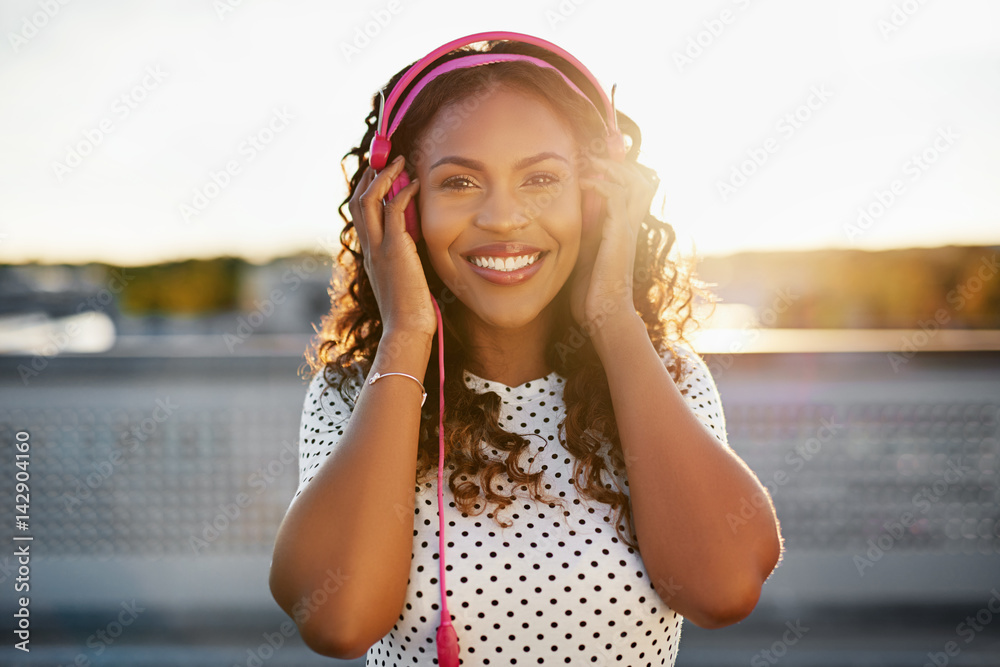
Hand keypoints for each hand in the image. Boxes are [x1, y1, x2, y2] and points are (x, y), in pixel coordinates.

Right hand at [348, 156, 435, 336]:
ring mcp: (379, 249)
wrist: (406, 331)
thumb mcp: (405, 282)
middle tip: (383, 159)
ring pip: (368, 201)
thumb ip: (406, 263)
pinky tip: (414, 184)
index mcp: (370, 257)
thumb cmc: (411, 313)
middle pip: (358, 203)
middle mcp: (369, 250)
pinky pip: (394, 211)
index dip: (366, 193)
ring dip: (383, 177)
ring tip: (397, 161)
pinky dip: (402, 192)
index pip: (360, 217)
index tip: (378, 176)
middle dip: (369, 177)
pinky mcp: (395, 250)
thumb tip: (419, 251)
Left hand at [569, 154, 658, 331]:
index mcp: (623, 231)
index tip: (590, 164)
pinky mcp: (620, 235)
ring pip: (636, 182)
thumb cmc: (592, 294)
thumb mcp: (584, 256)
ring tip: (591, 163)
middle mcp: (630, 227)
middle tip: (592, 158)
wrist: (604, 317)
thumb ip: (584, 235)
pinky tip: (583, 183)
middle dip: (619, 164)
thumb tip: (569, 219)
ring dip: (613, 168)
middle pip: (642, 181)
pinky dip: (601, 183)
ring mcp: (628, 230)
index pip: (632, 191)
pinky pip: (616, 196)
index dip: (616, 173)